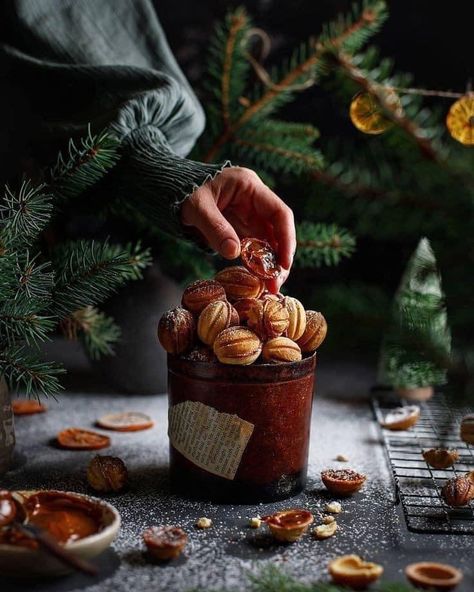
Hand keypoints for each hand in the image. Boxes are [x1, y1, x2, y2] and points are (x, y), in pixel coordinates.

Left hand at [181, 167, 295, 291]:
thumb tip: (234, 253)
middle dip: (279, 258)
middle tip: (276, 283)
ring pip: (268, 243)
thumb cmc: (183, 191)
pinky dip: (257, 264)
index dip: (286, 238)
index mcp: (250, 186)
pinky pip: (254, 249)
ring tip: (270, 287)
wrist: (170, 190)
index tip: (284, 263)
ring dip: (270, 265)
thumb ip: (215, 228)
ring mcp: (248, 216)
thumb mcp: (196, 207)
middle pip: (278, 231)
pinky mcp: (240, 229)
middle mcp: (254, 201)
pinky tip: (258, 280)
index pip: (279, 213)